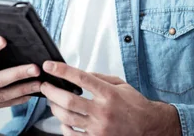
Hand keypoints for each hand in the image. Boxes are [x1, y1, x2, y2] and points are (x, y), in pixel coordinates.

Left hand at [40, 61, 181, 135]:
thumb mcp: (120, 84)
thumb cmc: (135, 105)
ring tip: (52, 101)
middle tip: (44, 85)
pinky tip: (63, 121)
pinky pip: (72, 135)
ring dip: (54, 108)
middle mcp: (102, 111)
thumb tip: (79, 74)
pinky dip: (64, 127)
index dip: (62, 71)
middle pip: (68, 100)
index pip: (80, 78)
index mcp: (108, 93)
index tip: (50, 66)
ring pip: (67, 118)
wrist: (149, 127)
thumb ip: (99, 78)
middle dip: (51, 91)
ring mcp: (99, 128)